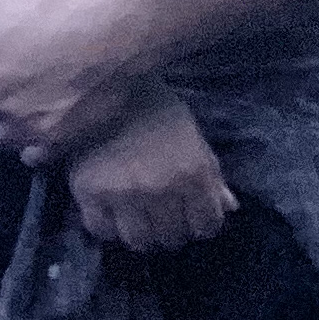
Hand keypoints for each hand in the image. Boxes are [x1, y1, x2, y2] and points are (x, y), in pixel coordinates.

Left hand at [0, 0, 149, 164]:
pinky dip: (34, 144)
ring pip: (1, 136)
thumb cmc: (51, 10)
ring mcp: (24, 127)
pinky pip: (32, 155)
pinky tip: (47, 124)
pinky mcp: (56, 142)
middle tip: (13, 79)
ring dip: (8, 123)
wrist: (110, 34)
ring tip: (29, 105)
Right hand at [62, 90, 232, 252]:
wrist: (102, 78)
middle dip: (169, 228)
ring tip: (133, 216)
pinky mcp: (88, 190)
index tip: (187, 212)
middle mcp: (161, 190)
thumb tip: (230, 206)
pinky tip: (107, 210)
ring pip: (138, 241)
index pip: (207, 227)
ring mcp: (124, 193)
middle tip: (159, 213)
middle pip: (172, 238)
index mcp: (193, 175)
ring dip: (140, 232)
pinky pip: (100, 229)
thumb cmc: (154, 105)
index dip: (199, 221)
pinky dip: (105, 225)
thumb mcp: (191, 135)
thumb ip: (210, 173)